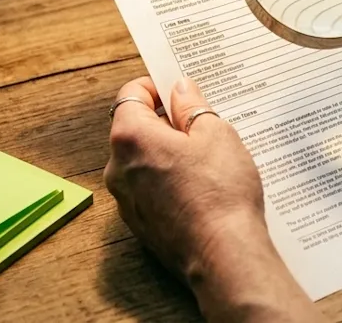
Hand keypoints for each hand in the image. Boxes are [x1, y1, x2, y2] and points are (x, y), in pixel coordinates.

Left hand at [105, 76, 320, 321]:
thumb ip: (192, 106)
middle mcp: (117, 168)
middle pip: (134, 129)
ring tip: (206, 159)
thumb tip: (180, 89)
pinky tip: (201, 187)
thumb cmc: (220, 192)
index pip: (130, 94)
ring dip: (167, 152)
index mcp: (131, 138)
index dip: (155, 86)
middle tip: (201, 124)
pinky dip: (168, 180)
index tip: (178, 89)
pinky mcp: (140, 224)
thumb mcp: (216, 134)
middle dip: (165, 121)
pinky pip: (150, 189)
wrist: (223, 255)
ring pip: (142, 161)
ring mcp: (126, 200)